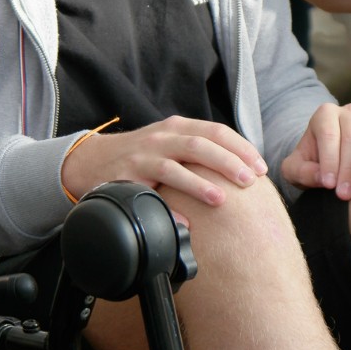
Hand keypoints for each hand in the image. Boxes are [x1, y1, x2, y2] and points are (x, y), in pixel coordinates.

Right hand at [61, 116, 266, 207]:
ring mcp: (141, 158)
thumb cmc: (141, 155)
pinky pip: (148, 195)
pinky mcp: (124, 180)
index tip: (260, 167)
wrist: (90, 160)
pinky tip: (185, 221)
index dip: (240, 148)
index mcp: (176, 128)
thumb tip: (242, 166)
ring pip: (174, 167)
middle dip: (228, 162)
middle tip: (250, 181)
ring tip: (222, 199)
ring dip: (200, 184)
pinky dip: (168, 209)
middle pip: (199, 145)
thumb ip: (200, 148)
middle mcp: (160, 139)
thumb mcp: (170, 142)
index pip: (215, 131)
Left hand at [281, 102, 350, 199]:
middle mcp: (347, 113)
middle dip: (348, 167)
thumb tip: (322, 176)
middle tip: (345, 194)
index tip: (329, 185)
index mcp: (324, 116)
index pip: (328, 136)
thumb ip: (302, 171)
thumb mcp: (294, 170)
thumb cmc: (310, 165)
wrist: (323, 162)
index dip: (329, 160)